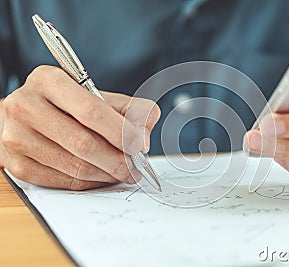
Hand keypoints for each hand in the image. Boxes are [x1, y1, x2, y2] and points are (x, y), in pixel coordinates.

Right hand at [0, 65, 159, 189]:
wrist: (25, 116)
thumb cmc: (65, 106)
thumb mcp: (96, 95)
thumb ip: (128, 108)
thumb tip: (144, 134)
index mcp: (48, 80)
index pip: (91, 110)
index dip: (121, 131)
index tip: (140, 145)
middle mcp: (26, 106)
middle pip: (83, 143)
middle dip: (117, 160)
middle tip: (136, 167)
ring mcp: (16, 137)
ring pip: (75, 166)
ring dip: (107, 174)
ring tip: (123, 172)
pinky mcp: (16, 165)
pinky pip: (63, 182)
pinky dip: (90, 183)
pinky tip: (102, 176)